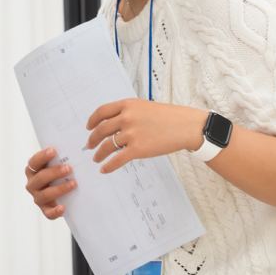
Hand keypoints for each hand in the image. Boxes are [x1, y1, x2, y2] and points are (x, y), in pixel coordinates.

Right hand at [24, 146, 75, 219]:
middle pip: (40, 178)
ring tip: (73, 184)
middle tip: (68, 168)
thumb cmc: (59, 175)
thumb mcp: (56, 166)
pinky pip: (48, 213)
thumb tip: (74, 148)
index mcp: (32, 171)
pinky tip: (63, 208)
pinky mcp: (45, 210)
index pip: (33, 163)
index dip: (42, 156)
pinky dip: (55, 211)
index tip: (54, 151)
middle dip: (54, 172)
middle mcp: (32, 184)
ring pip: (44, 195)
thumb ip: (59, 159)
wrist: (63, 195)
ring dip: (59, 189)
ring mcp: (38, 198)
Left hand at [86, 99, 205, 173]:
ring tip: (96, 158)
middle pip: (101, 130)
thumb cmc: (169, 117)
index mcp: (127, 105)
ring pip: (106, 146)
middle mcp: (126, 118)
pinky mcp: (138, 149)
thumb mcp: (145, 107)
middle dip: (93, 139)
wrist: (187, 127)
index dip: (92, 120)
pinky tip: (104, 169)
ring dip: (99, 153)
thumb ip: (128, 113)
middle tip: (89, 145)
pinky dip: (108, 166)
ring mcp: (131, 134)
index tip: (88, 127)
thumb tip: (112, 126)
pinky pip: (117, 159)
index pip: (102, 112)